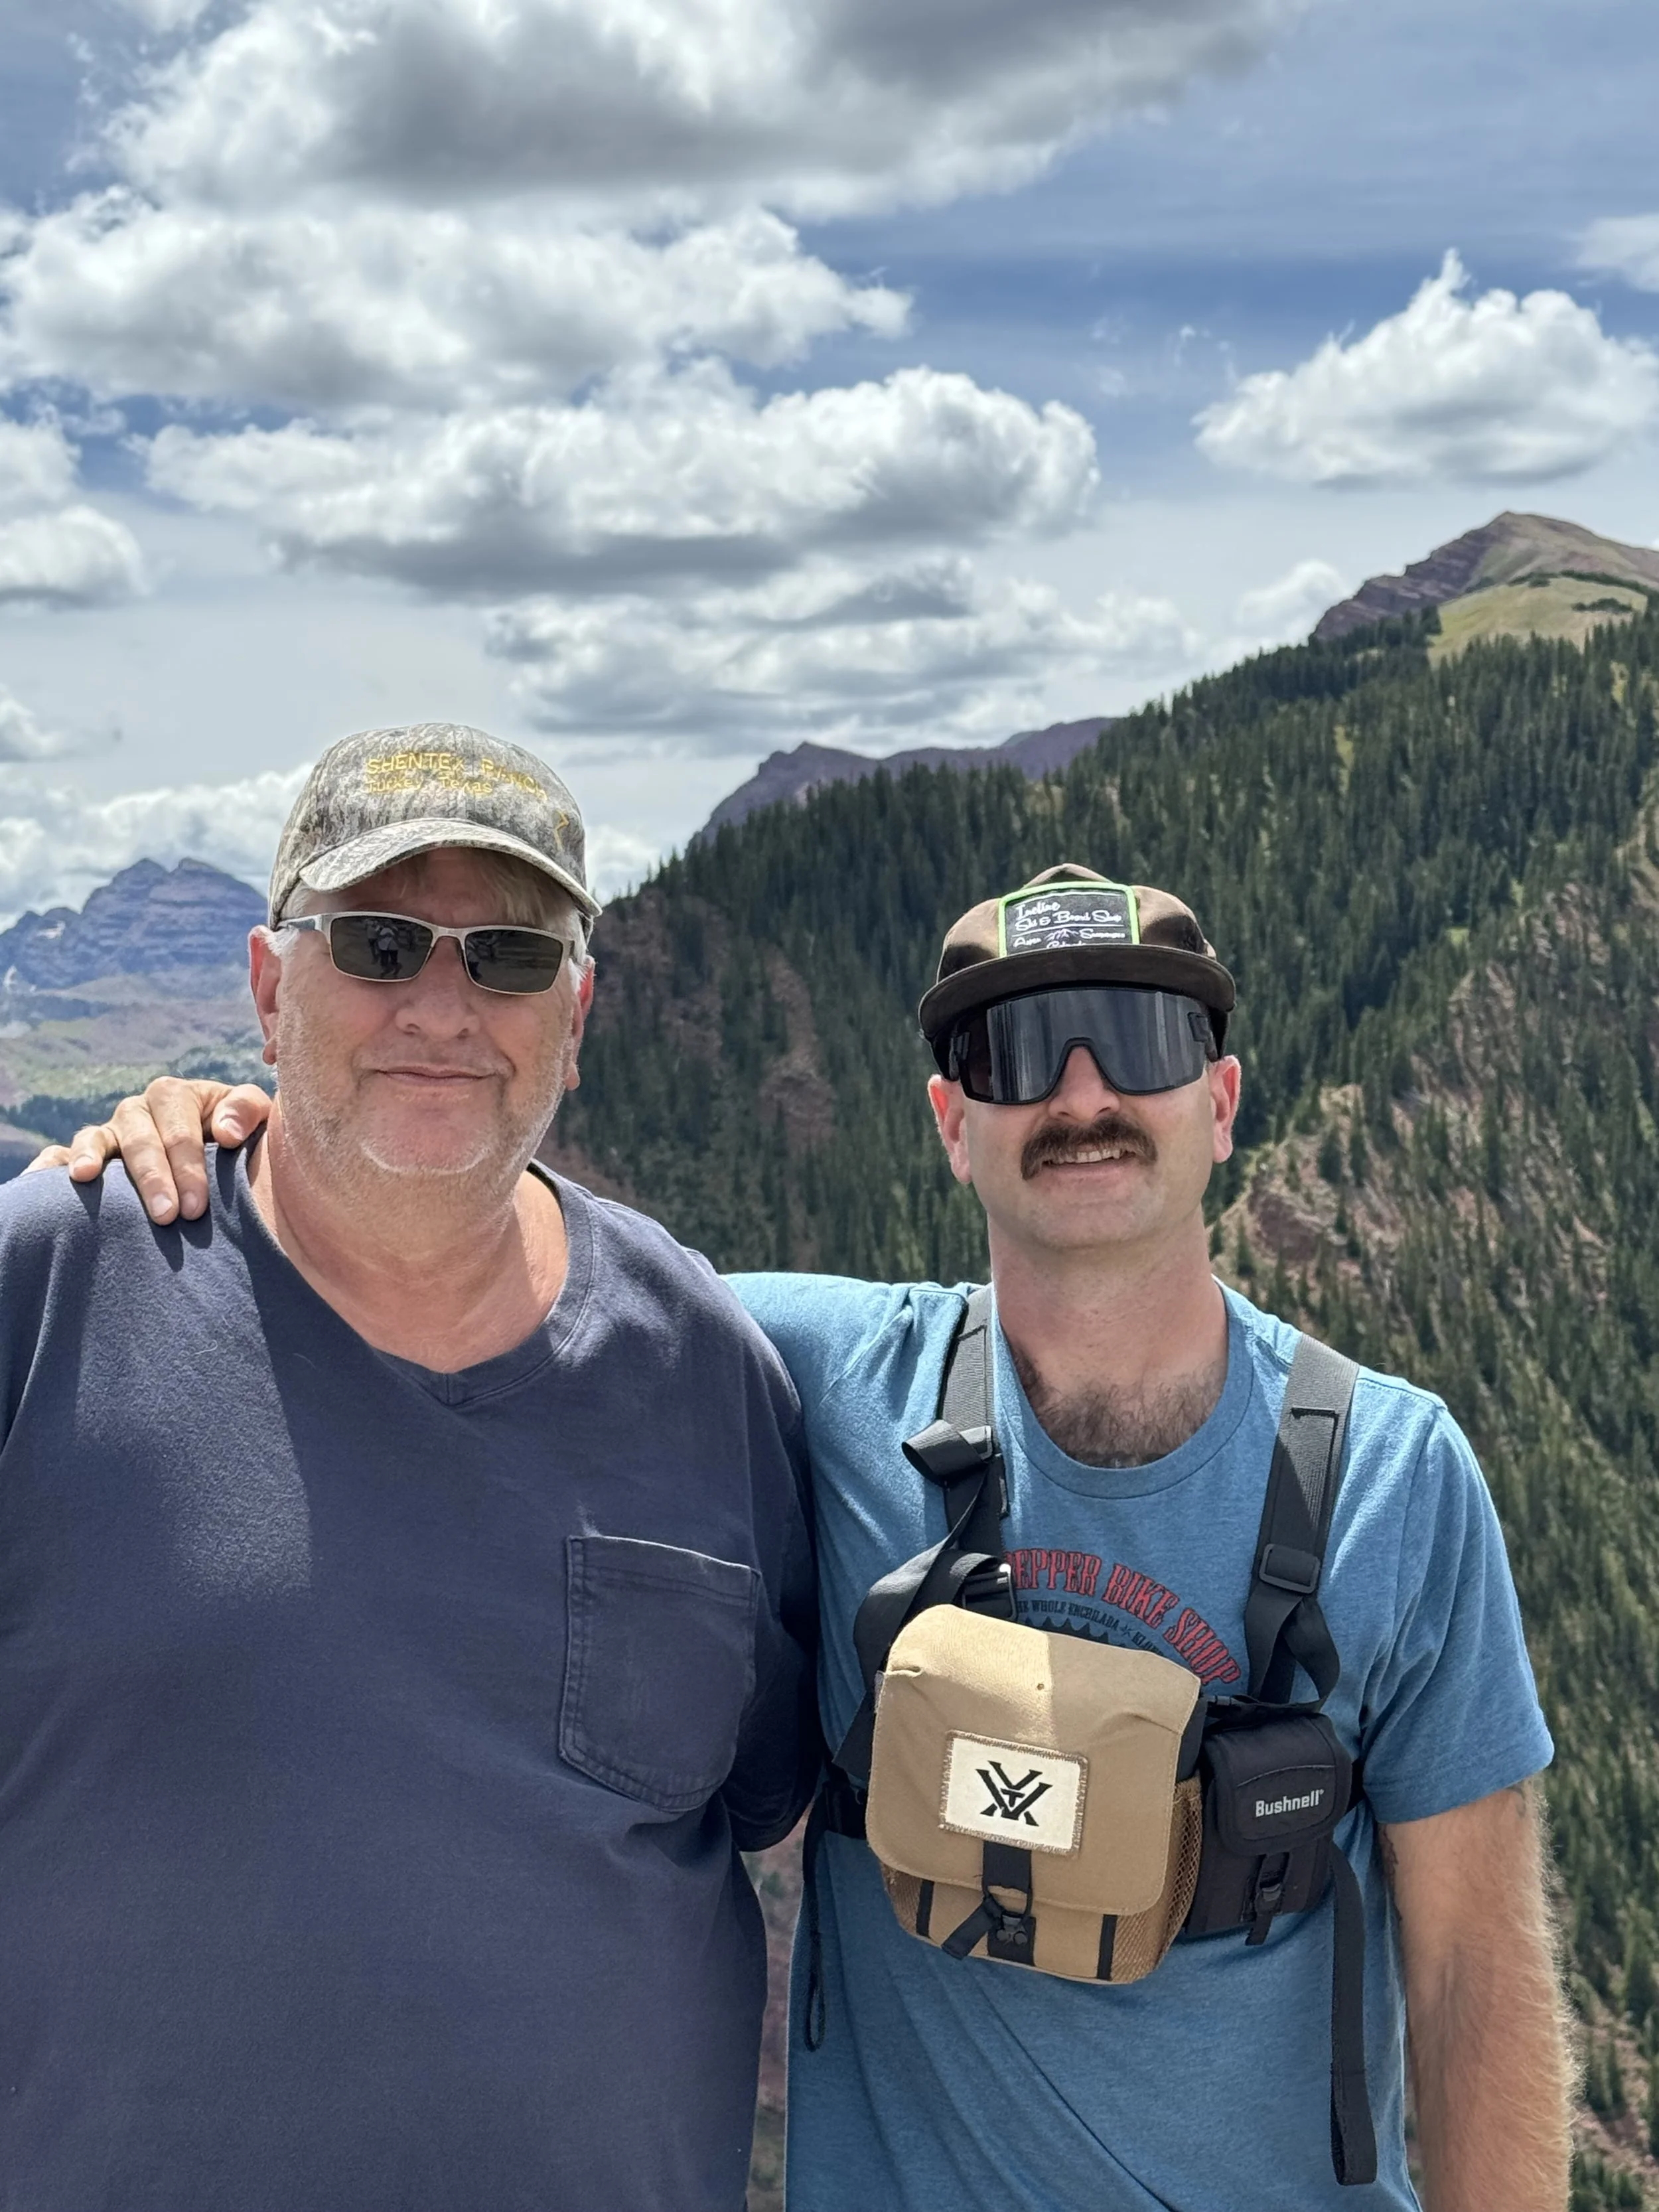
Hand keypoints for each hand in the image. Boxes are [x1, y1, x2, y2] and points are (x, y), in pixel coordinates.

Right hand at [23, 1079, 273, 1222]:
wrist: (218, 1149)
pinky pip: (61, 1154)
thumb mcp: (252, 1117)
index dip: (189, 1167)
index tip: (197, 1207)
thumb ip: (247, 1112)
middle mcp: (137, 1111)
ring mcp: (109, 1132)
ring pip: (96, 1139)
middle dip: (153, 1178)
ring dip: (92, 1158)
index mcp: (174, 1096)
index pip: (179, 1129)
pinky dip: (50, 1164)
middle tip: (166, 1217)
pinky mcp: (86, 1154)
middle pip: (140, 1139)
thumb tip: (226, 1132)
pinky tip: (44, 1179)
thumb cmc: (236, 1135)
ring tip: (85, 1178)